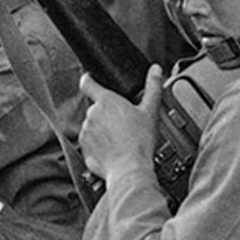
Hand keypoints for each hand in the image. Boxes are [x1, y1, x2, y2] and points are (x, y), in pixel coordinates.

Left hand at [78, 65, 163, 180]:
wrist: (129, 169)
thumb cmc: (139, 142)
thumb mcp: (150, 111)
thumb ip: (153, 87)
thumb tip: (156, 70)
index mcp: (106, 101)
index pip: (88, 82)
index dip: (88, 79)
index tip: (90, 78)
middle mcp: (92, 114)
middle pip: (95, 107)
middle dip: (106, 113)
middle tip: (122, 122)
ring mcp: (86, 131)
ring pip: (92, 125)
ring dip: (102, 129)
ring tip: (119, 137)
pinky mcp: (83, 146)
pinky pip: (89, 141)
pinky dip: (98, 143)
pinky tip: (112, 148)